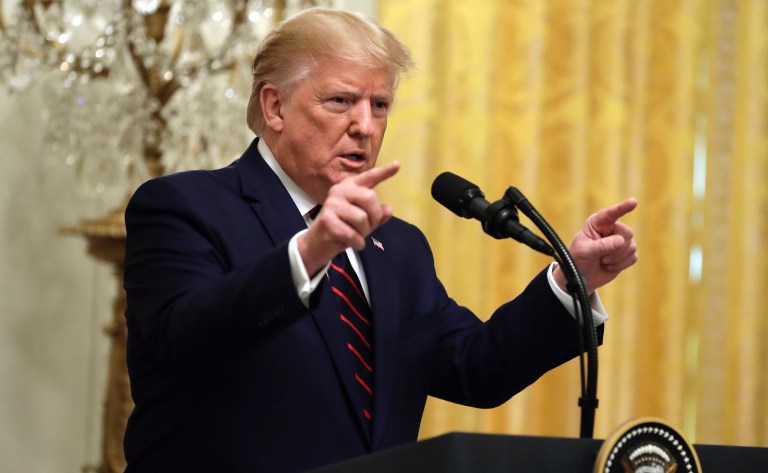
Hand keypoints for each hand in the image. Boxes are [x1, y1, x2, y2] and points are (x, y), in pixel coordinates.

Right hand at [298, 162, 399, 276]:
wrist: (318, 243)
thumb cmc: (343, 227)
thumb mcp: (364, 221)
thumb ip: (377, 214)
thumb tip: (388, 209)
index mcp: (350, 187)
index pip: (369, 177)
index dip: (384, 172)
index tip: (398, 164)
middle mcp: (340, 190)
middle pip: (370, 198)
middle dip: (374, 217)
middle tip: (369, 227)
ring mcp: (332, 204)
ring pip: (362, 218)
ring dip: (364, 232)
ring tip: (356, 235)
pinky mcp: (327, 219)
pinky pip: (352, 233)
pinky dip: (357, 242)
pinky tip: (353, 243)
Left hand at [553, 198, 638, 293]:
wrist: (581, 277)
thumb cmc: (577, 260)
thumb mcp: (584, 252)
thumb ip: (601, 246)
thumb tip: (621, 240)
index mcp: (597, 223)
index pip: (611, 213)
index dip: (623, 207)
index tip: (633, 201)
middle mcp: (611, 229)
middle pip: (627, 232)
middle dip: (616, 248)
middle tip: (601, 256)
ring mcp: (620, 241)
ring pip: (631, 246)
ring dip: (616, 258)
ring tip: (602, 261)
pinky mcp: (627, 253)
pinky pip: (633, 257)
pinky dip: (621, 265)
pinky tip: (609, 266)